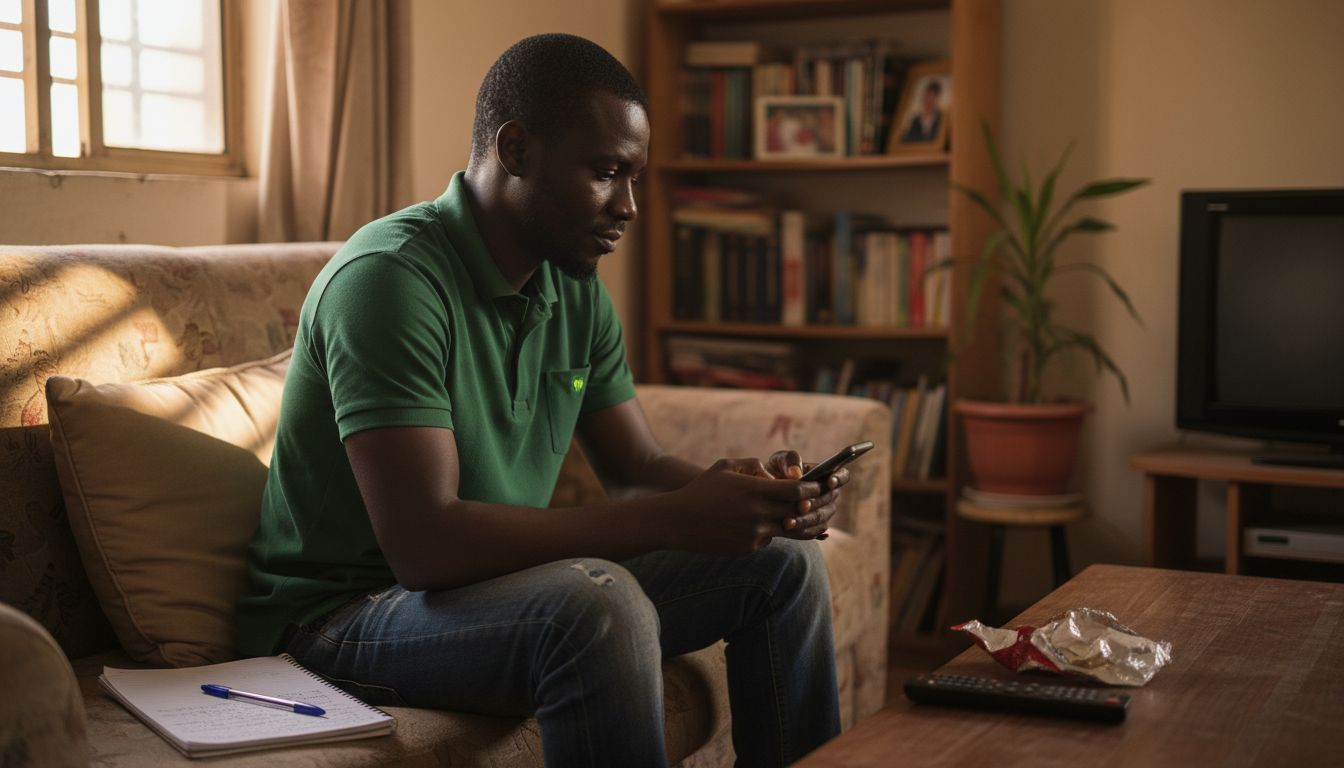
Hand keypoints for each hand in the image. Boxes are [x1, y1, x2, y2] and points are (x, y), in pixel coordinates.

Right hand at [672, 458, 821, 555]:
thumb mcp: (725, 467)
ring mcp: (754, 533)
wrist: (678, 521)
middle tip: (817, 500)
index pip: (797, 490)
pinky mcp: (748, 547)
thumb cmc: (702, 489)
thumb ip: (754, 466)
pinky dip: (769, 530)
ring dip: (792, 520)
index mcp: (754, 490)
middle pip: (798, 511)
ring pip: (787, 528)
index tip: (818, 485)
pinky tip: (758, 524)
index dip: (812, 488)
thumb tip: (776, 474)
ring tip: (798, 513)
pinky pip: (768, 538)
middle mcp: (757, 513)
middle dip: (809, 505)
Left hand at [767, 449, 852, 540]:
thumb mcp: (779, 461)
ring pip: (822, 517)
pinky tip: (788, 528)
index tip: (829, 482)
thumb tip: (796, 473)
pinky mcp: (813, 526)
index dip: (839, 479)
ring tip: (787, 521)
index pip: (842, 475)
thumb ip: (790, 461)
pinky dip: (802, 530)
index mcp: (825, 474)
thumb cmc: (776, 471)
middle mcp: (828, 493)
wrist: (764, 493)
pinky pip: (814, 531)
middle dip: (816, 502)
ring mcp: (823, 511)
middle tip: (801, 506)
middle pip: (830, 499)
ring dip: (806, 520)